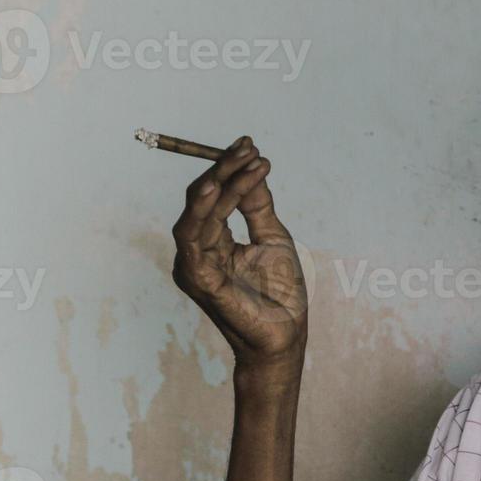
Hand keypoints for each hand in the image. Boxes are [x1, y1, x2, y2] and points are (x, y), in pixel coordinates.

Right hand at [171, 136, 306, 366]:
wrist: (286, 336)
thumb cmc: (278, 293)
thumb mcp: (272, 238)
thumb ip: (258, 206)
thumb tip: (254, 168)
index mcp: (211, 243)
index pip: (213, 197)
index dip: (228, 169)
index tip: (249, 145)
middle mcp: (196, 252)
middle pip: (200, 200)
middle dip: (224, 170)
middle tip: (249, 148)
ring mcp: (194, 266)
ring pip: (196, 214)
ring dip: (218, 183)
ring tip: (238, 160)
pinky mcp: (200, 280)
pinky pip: (196, 238)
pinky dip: (208, 210)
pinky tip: (218, 189)